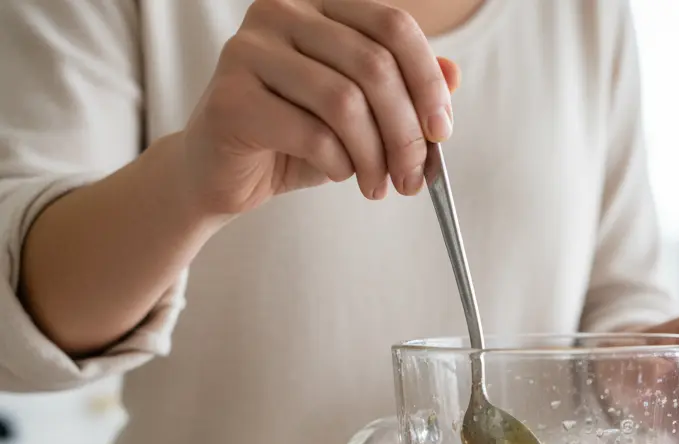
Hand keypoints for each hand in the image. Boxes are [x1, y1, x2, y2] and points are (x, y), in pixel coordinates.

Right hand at [181, 0, 460, 216]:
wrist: (221, 175)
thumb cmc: (296, 139)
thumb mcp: (362, 115)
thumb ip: (405, 91)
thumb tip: (454, 75)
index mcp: (319, 5)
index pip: (394, 26)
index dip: (427, 81)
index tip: (443, 133)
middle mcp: (280, 12)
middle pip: (374, 66)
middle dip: (406, 133)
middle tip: (413, 178)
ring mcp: (248, 50)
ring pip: (345, 102)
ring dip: (375, 156)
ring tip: (378, 186)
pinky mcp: (230, 97)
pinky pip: (311, 134)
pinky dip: (338, 164)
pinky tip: (337, 174)